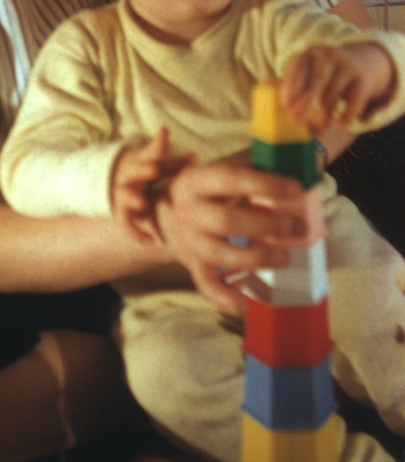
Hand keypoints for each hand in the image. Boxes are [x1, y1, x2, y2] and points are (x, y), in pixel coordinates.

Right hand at [112, 128, 193, 242]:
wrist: (113, 190)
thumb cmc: (142, 175)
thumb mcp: (154, 166)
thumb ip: (174, 165)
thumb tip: (195, 156)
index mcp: (138, 163)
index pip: (147, 153)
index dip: (156, 146)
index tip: (164, 135)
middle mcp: (128, 178)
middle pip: (132, 171)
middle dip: (142, 170)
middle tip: (154, 169)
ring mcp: (122, 196)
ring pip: (124, 196)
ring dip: (132, 199)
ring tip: (142, 203)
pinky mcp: (121, 214)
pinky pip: (125, 224)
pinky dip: (135, 233)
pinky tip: (149, 241)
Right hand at [154, 160, 309, 313]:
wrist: (162, 216)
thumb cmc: (205, 190)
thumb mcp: (218, 171)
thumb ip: (250, 166)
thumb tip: (296, 161)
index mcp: (195, 180)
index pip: (232, 178)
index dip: (265, 183)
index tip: (296, 188)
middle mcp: (188, 211)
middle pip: (227, 220)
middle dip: (268, 225)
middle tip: (299, 227)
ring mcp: (188, 240)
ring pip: (221, 254)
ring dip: (257, 257)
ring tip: (285, 257)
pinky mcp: (191, 264)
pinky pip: (206, 284)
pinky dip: (224, 295)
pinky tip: (245, 300)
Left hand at [279, 42, 395, 134]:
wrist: (358, 61)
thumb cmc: (321, 73)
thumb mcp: (307, 71)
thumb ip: (293, 87)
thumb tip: (279, 113)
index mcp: (309, 54)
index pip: (299, 66)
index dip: (291, 85)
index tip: (285, 104)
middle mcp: (329, 56)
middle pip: (317, 78)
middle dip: (306, 101)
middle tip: (297, 121)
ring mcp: (347, 66)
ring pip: (334, 92)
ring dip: (325, 114)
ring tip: (317, 131)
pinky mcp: (362, 79)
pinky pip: (355, 99)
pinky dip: (348, 114)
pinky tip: (340, 126)